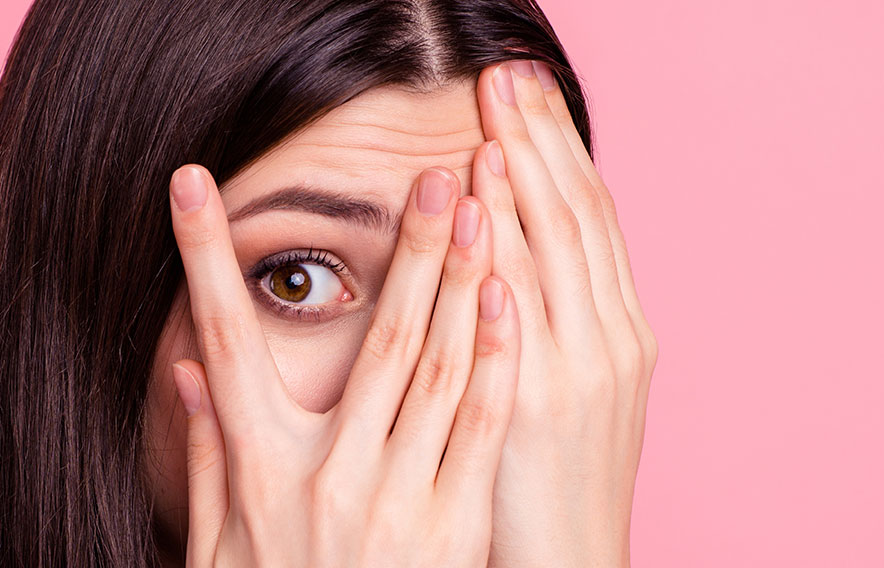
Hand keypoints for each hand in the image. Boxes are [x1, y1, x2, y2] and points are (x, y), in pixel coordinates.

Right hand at [167, 164, 519, 565]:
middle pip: (370, 338)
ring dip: (458, 281)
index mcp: (262, 468)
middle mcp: (329, 474)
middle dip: (403, 247)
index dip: (202, 255)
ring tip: (479, 207)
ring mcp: (396, 501)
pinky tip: (504, 299)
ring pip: (432, 367)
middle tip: (429, 174)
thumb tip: (188, 372)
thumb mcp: (220, 545)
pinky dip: (491, 359)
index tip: (188, 183)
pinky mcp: (453, 529)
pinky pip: (476, 428)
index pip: (222, 339)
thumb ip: (212, 456)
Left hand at [472, 60, 658, 565]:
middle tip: (506, 77)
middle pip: (576, 216)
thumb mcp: (577, 388)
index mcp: (619, 331)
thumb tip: (513, 254)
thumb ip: (557, 321)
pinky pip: (518, 312)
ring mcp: (577, 370)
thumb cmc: (556, 477)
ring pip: (555, 251)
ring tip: (489, 118)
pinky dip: (504, 253)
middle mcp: (608, 340)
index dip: (561, 150)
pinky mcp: (534, 404)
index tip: (528, 97)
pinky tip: (481, 208)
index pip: (593, 217)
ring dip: (521, 178)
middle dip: (540, 141)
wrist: (567, 561)